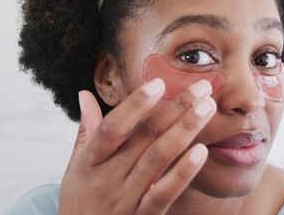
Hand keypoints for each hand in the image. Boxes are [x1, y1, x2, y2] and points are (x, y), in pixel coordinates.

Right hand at [57, 78, 216, 214]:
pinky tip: (202, 151)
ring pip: (158, 159)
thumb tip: (84, 95)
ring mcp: (127, 199)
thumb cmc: (82, 202)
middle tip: (202, 87)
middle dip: (175, 109)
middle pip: (144, 138)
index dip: (135, 104)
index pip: (113, 127)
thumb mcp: (75, 169)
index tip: (158, 82)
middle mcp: (108, 178)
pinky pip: (165, 193)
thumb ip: (86, 131)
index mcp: (90, 161)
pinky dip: (184, 172)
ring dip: (185, 130)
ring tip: (207, 107)